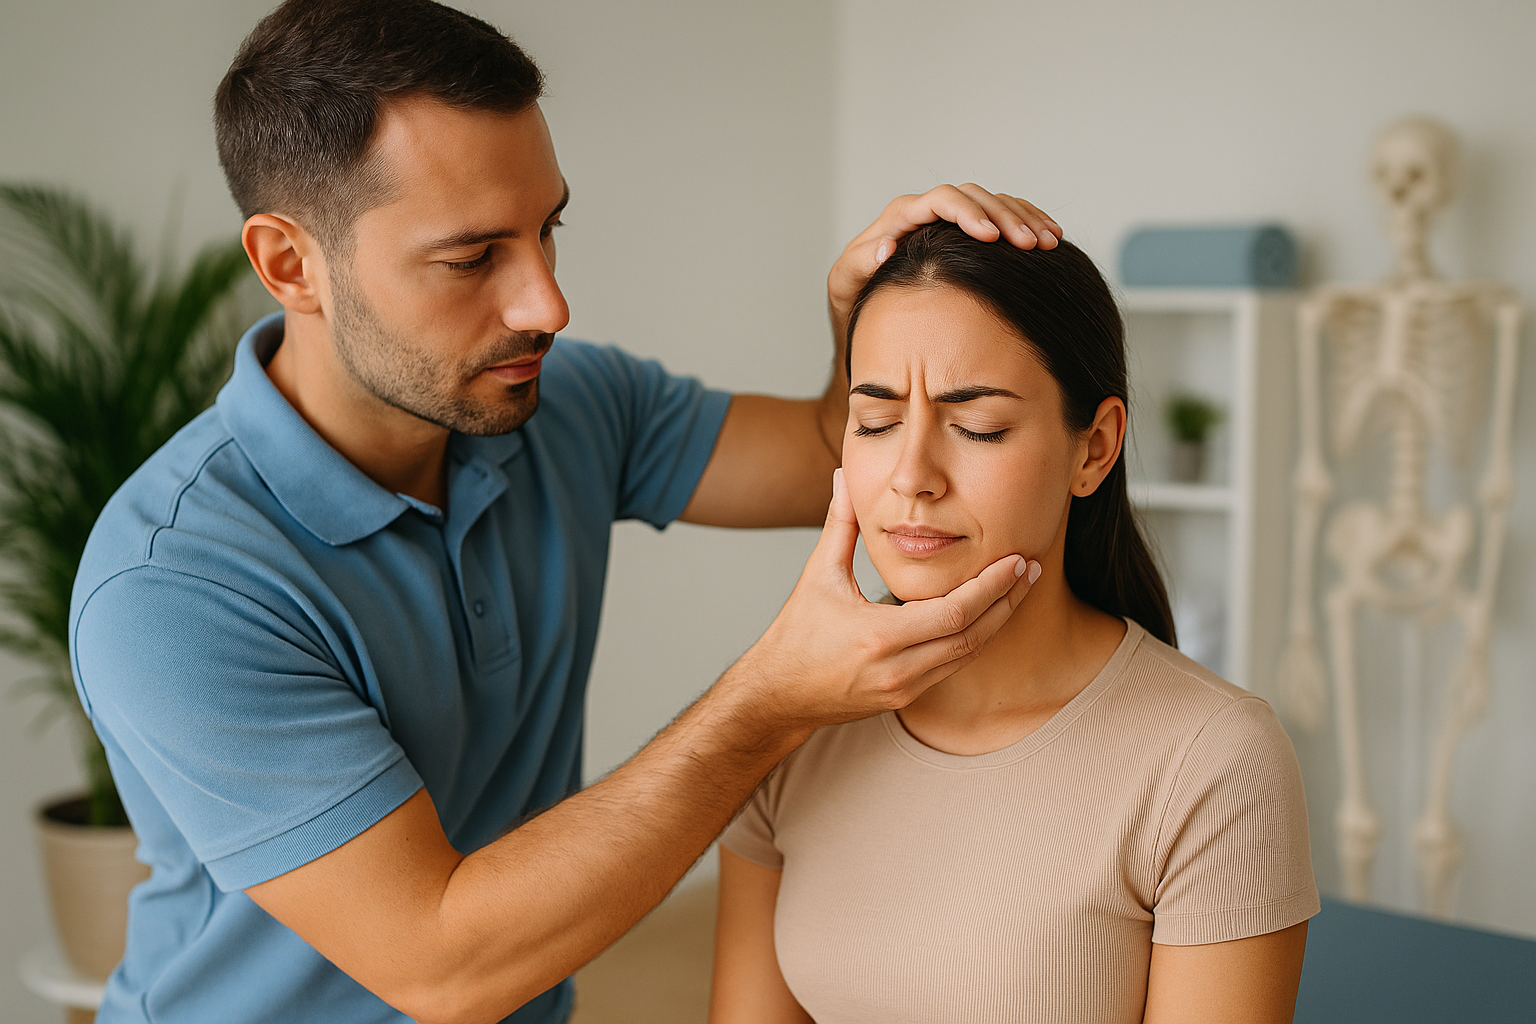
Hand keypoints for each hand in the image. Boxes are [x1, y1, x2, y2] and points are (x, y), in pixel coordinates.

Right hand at [727, 469, 1039, 737]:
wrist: (778, 695)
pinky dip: (973, 639)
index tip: (1014, 560)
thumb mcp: (817, 575)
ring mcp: (904, 688)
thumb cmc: (795, 635)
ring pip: (967, 655)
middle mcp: (898, 669)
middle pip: (972, 637)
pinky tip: (987, 614)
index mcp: (879, 637)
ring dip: (997, 622)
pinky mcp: (906, 697)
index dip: (990, 587)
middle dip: (1006, 602)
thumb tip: (843, 475)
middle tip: (1030, 569)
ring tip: (1018, 589)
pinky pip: (952, 666)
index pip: (954, 614)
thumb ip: (839, 523)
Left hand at [827, 185, 1062, 347]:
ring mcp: (952, 218)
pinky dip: (1030, 222)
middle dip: (1006, 217)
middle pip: (976, 197)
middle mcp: (930, 209)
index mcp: (903, 216)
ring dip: (1025, 218)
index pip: (941, 200)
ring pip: (996, 202)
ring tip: (1049, 241)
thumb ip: (864, 261)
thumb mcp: (847, 279)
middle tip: (1030, 244)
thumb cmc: (854, 290)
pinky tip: (1050, 238)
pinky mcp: (970, 230)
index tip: (991, 236)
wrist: (864, 297)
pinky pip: (1005, 215)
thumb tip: (888, 247)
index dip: (968, 213)